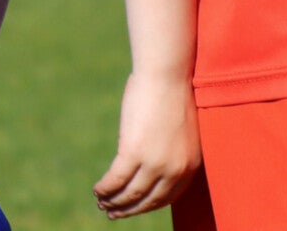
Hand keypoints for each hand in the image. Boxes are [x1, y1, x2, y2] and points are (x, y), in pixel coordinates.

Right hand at [93, 71, 201, 218]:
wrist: (166, 73)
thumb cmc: (172, 93)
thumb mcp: (178, 129)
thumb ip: (170, 150)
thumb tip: (151, 160)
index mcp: (190, 165)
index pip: (167, 198)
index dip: (147, 205)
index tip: (134, 207)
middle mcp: (175, 169)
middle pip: (148, 200)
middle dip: (128, 210)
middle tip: (112, 213)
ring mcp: (155, 163)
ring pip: (130, 194)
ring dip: (113, 202)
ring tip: (102, 202)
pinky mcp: (134, 152)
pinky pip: (116, 179)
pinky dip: (105, 188)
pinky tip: (97, 189)